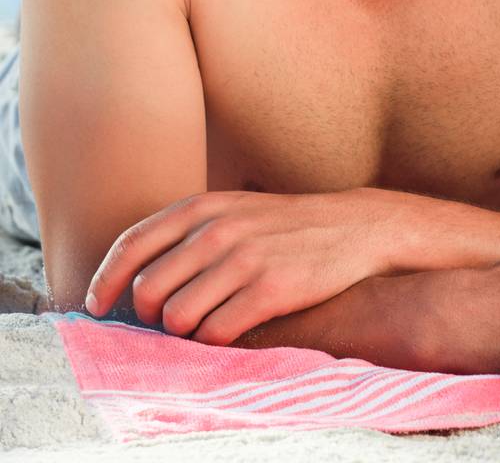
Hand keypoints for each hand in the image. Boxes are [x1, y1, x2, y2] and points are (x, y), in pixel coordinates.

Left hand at [85, 189, 396, 343]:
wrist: (353, 228)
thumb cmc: (284, 226)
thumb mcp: (233, 210)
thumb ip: (187, 232)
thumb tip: (132, 275)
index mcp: (204, 206)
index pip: (131, 245)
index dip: (105, 281)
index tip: (97, 307)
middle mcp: (218, 230)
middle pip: (148, 291)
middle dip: (151, 316)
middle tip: (172, 319)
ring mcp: (244, 259)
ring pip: (177, 318)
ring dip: (184, 332)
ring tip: (204, 323)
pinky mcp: (270, 289)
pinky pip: (215, 334)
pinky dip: (214, 341)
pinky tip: (231, 329)